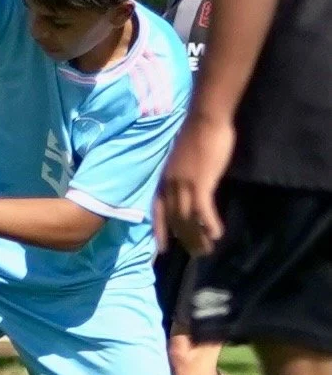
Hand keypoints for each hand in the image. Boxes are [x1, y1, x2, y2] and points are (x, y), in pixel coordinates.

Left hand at [159, 114, 234, 254]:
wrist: (204, 120)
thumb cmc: (196, 136)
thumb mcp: (182, 161)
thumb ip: (182, 177)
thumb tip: (188, 189)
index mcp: (163, 181)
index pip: (156, 212)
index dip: (160, 231)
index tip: (163, 249)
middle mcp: (170, 186)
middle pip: (174, 220)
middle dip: (185, 239)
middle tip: (197, 254)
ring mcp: (183, 185)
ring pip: (187, 219)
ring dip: (197, 237)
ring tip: (207, 250)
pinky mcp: (200, 183)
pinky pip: (202, 210)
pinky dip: (209, 224)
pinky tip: (217, 234)